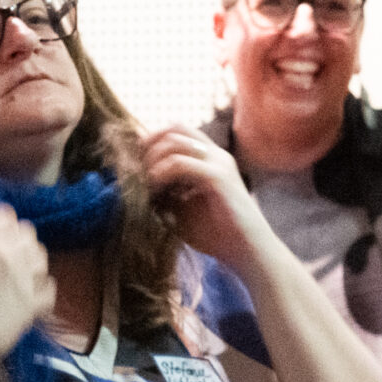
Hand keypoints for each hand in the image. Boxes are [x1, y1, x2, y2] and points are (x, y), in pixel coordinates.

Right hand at [0, 204, 54, 355]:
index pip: (4, 215)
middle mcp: (10, 257)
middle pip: (26, 231)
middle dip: (15, 239)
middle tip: (1, 253)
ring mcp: (26, 282)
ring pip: (41, 256)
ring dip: (30, 259)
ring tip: (16, 270)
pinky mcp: (34, 306)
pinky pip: (49, 286)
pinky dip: (41, 287)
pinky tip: (28, 291)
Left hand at [139, 124, 271, 273]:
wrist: (247, 253)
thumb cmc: (216, 235)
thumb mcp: (180, 210)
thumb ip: (164, 193)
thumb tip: (136, 184)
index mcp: (210, 159)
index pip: (177, 131)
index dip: (152, 140)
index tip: (134, 163)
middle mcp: (216, 155)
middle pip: (174, 129)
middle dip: (148, 146)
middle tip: (134, 171)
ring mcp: (219, 163)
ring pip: (175, 142)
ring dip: (152, 160)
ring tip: (143, 183)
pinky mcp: (218, 177)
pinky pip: (180, 164)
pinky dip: (160, 173)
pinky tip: (153, 191)